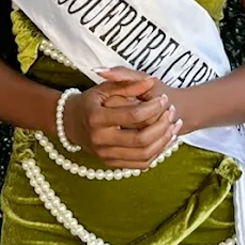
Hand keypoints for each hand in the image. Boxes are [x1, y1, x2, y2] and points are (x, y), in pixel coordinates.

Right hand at [62, 71, 180, 167]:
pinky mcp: (111, 163)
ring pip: (143, 154)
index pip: (134, 115)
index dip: (154, 106)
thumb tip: (151, 80)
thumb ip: (128, 84)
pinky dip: (157, 153)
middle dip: (162, 125)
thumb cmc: (91, 102)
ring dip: (164, 140)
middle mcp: (100, 140)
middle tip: (172, 112)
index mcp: (97, 118)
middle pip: (141, 139)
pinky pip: (140, 164)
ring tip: (174, 125)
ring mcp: (105, 155)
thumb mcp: (105, 88)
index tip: (164, 98)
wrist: (70, 123)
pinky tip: (166, 139)